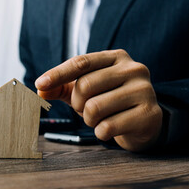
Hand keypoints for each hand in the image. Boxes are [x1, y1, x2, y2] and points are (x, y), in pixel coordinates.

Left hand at [35, 49, 162, 151]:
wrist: (144, 121)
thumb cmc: (109, 100)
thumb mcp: (84, 89)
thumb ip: (61, 87)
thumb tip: (40, 90)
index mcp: (116, 57)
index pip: (81, 62)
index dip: (57, 74)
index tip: (40, 84)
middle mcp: (133, 69)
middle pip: (85, 85)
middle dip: (77, 103)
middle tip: (83, 109)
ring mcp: (144, 90)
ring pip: (94, 108)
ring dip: (88, 119)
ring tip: (98, 119)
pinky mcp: (148, 114)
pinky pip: (108, 126)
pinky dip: (100, 132)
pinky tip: (108, 129)